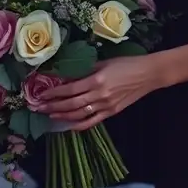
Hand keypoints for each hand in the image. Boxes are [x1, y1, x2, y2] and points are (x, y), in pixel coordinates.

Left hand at [39, 56, 160, 130]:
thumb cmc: (127, 64)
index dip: (54, 93)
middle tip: (38, 108)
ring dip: (62, 116)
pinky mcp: (111, 113)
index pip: (70, 89)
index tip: (41, 94)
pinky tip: (68, 125)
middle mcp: (99, 95)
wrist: (148, 74)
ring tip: (49, 115)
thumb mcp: (105, 62)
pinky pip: (92, 122)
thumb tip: (67, 76)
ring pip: (79, 115)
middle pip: (71, 104)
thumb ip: (86, 70)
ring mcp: (106, 106)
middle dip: (53, 106)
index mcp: (97, 80)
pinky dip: (78, 125)